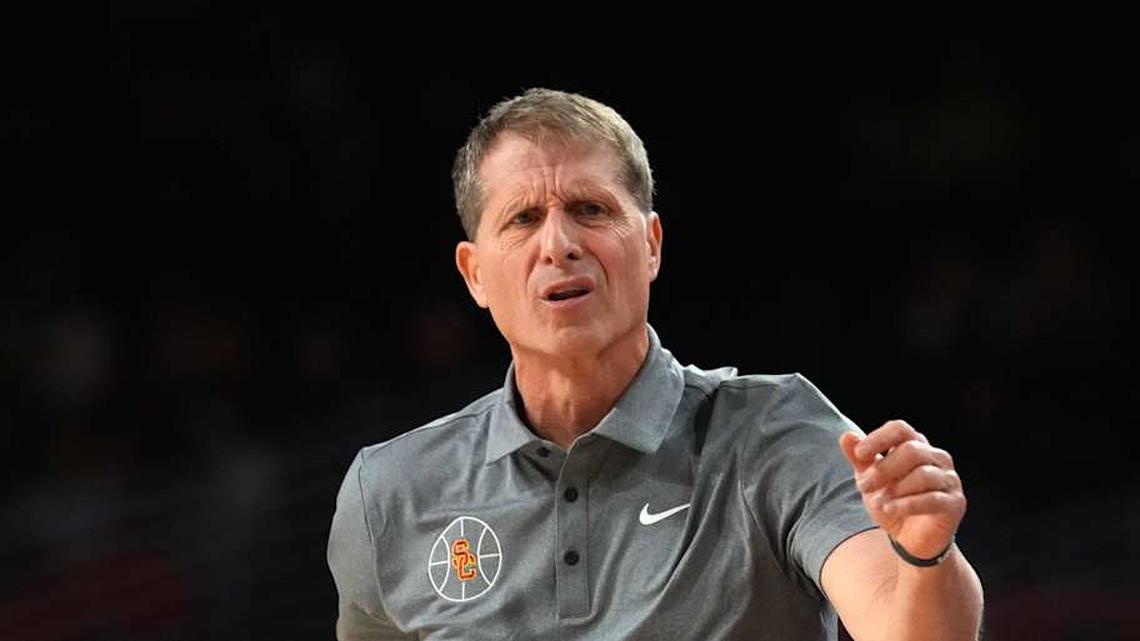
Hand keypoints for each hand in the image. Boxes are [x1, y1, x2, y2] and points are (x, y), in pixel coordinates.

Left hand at [839, 420, 964, 559]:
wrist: (910, 539)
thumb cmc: (892, 502)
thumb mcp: (870, 480)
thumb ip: (859, 459)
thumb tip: (847, 436)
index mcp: (917, 445)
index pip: (900, 429)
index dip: (879, 438)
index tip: (859, 454)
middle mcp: (938, 458)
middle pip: (912, 451)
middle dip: (883, 469)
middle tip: (863, 486)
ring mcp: (950, 480)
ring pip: (924, 474)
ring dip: (895, 489)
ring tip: (878, 502)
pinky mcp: (955, 504)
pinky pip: (932, 499)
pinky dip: (906, 504)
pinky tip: (889, 510)